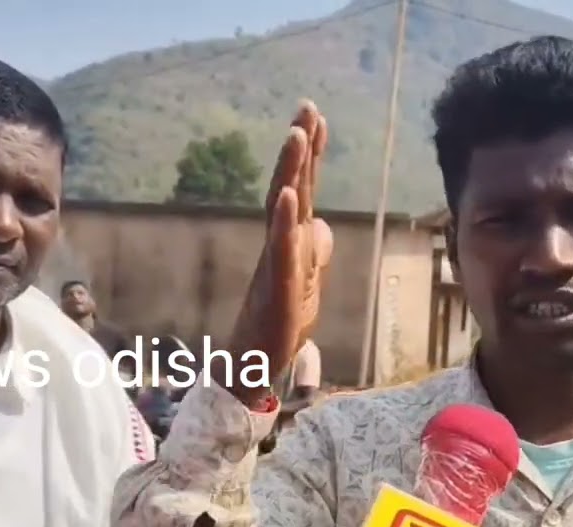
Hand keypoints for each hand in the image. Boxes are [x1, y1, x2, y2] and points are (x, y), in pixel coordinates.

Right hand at [223, 101, 332, 406]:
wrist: (252, 371)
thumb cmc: (277, 329)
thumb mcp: (307, 287)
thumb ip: (313, 253)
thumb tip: (320, 222)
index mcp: (288, 245)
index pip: (301, 192)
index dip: (309, 157)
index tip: (314, 117)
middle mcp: (278, 248)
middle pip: (290, 190)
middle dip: (299, 150)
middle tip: (306, 109)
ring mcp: (275, 267)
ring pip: (283, 213)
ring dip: (290, 173)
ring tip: (296, 136)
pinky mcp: (277, 291)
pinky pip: (282, 252)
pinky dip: (285, 223)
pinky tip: (291, 196)